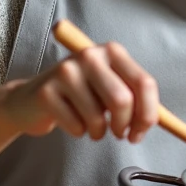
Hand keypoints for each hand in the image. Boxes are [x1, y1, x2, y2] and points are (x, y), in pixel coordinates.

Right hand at [1, 42, 159, 142]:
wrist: (31, 100)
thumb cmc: (79, 95)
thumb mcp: (110, 89)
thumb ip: (134, 100)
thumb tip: (153, 122)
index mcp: (113, 52)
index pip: (143, 83)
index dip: (148, 114)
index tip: (141, 131)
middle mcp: (90, 55)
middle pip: (122, 100)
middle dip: (124, 126)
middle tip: (119, 134)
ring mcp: (66, 71)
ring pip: (97, 117)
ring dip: (99, 133)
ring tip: (93, 128)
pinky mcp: (46, 91)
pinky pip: (76, 126)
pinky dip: (79, 133)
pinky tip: (72, 122)